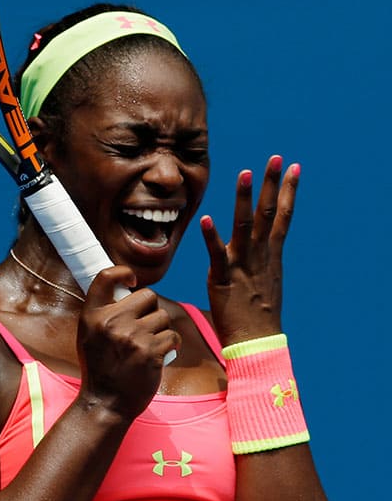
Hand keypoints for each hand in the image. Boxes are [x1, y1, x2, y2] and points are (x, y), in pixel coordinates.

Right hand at [76, 266, 179, 420]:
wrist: (105, 403)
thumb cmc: (100, 368)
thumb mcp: (89, 336)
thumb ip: (103, 313)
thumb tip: (127, 289)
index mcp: (92, 316)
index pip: (106, 277)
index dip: (123, 272)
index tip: (132, 281)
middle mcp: (111, 322)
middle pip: (148, 296)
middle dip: (151, 309)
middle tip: (144, 326)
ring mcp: (132, 337)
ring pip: (163, 317)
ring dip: (161, 330)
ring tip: (149, 345)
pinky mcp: (151, 352)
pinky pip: (172, 335)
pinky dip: (170, 344)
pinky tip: (160, 355)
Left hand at [200, 155, 299, 346]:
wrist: (256, 343)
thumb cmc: (257, 313)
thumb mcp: (263, 279)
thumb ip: (259, 258)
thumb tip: (259, 245)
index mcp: (270, 254)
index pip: (282, 216)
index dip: (287, 190)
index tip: (294, 167)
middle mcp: (259, 255)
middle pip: (268, 213)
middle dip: (272, 184)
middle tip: (276, 157)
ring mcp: (242, 266)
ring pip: (245, 227)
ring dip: (244, 199)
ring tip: (245, 173)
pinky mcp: (223, 279)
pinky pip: (217, 255)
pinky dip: (212, 237)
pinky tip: (206, 218)